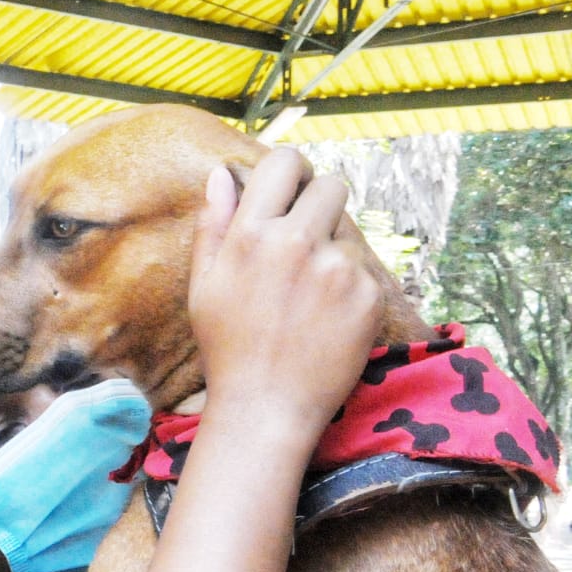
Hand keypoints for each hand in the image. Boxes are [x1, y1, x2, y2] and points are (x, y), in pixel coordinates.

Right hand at [187, 150, 380, 435]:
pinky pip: (364, 271)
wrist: (266, 409)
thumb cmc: (228, 349)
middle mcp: (297, 242)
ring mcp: (337, 268)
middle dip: (320, 206)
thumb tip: (220, 174)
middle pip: (332, 185)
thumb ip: (214, 225)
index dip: (291, 172)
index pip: (285, 163)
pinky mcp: (367, 294)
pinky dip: (350, 289)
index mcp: (252, 234)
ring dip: (334, 250)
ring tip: (309, 296)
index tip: (290, 191)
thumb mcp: (203, 286)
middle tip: (304, 244)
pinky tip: (326, 319)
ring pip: (349, 232)